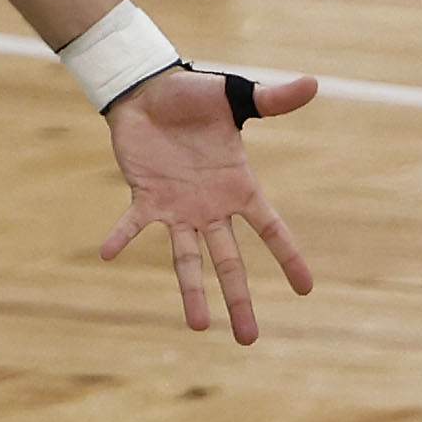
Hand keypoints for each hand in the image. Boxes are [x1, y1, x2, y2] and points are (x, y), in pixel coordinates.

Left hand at [89, 63, 317, 342]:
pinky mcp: (146, 197)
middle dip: (239, 299)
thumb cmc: (195, 97)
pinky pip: (132, 223)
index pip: (271, 229)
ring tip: (198, 327)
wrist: (150, 91)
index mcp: (239, 188)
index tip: (305, 289)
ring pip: (188, 259)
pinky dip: (121, 237)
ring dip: (191, 291)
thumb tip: (314, 83)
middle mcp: (211, 208)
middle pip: (230, 262)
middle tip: (249, 338)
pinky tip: (107, 253)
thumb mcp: (235, 96)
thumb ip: (272, 99)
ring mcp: (178, 208)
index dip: (288, 257)